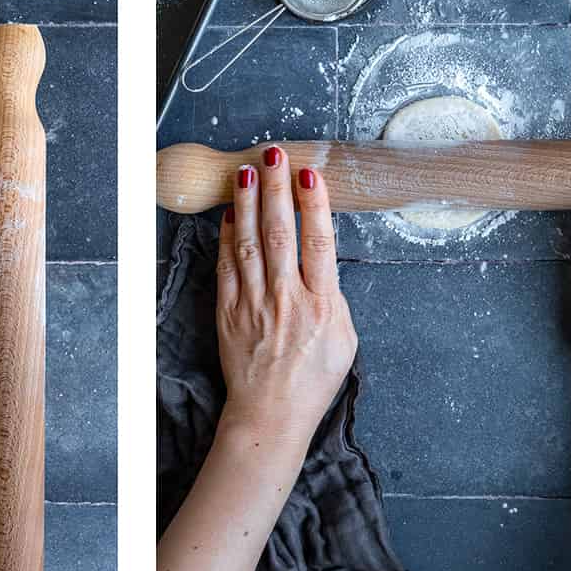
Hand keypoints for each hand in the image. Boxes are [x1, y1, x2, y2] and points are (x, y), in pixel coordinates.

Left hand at [216, 148, 356, 453]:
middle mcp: (286, 300)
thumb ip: (334, 299)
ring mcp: (254, 305)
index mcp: (321, 305)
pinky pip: (226, 268)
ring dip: (246, 204)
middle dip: (275, 188)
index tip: (309, 173)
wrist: (272, 415)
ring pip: (247, 244)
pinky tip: (228, 214)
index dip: (313, 204)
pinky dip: (226, 238)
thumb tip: (323, 269)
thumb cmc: (313, 382)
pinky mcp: (229, 314)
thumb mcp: (344, 340)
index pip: (318, 242)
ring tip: (247, 172)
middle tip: (274, 154)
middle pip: (278, 233)